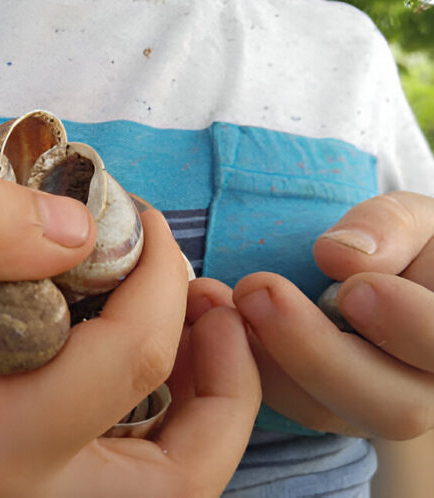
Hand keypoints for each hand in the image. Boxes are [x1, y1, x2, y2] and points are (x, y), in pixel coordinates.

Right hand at [0, 168, 259, 496]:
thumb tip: (78, 229)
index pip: (131, 362)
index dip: (160, 274)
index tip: (138, 216)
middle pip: (184, 471)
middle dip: (224, 377)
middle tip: (213, 298)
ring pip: (169, 487)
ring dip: (206, 405)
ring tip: (196, 323)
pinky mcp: (18, 495)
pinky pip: (128, 480)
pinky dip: (165, 423)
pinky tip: (143, 356)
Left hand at [216, 191, 433, 438]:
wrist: (380, 276)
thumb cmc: (404, 245)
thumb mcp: (412, 219)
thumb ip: (392, 227)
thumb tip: (342, 256)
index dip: (405, 324)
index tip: (352, 288)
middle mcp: (430, 391)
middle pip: (394, 408)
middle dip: (317, 353)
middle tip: (255, 291)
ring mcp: (375, 407)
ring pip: (328, 412)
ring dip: (267, 357)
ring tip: (228, 298)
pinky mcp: (325, 409)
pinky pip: (283, 403)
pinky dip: (247, 363)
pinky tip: (218, 320)